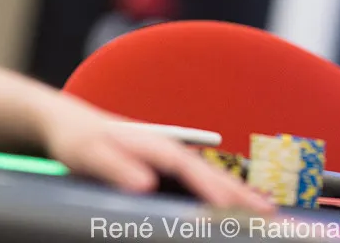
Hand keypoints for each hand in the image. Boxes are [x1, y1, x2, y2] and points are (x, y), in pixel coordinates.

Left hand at [35, 93, 273, 211]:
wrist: (68, 123)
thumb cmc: (77, 139)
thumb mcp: (88, 154)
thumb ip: (116, 167)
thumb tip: (145, 184)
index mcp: (153, 144)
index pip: (190, 171)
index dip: (213, 190)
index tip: (233, 209)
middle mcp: (167, 147)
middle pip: (211, 172)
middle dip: (241, 193)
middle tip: (271, 216)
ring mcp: (169, 155)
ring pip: (211, 176)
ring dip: (239, 193)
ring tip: (268, 213)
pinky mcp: (165, 165)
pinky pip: (201, 179)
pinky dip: (223, 191)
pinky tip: (238, 203)